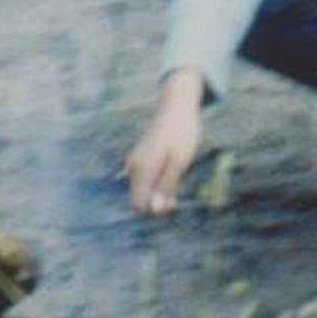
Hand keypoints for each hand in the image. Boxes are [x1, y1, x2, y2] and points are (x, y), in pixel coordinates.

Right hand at [125, 70, 204, 217]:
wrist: (177, 106)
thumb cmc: (181, 134)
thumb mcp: (179, 163)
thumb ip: (165, 187)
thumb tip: (154, 210)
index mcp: (142, 169)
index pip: (138, 204)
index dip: (155, 211)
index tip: (174, 204)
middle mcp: (134, 166)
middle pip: (138, 199)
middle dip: (155, 205)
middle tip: (177, 199)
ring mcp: (136, 161)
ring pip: (141, 189)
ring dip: (157, 194)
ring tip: (176, 185)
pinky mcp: (141, 157)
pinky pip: (144, 179)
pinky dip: (156, 184)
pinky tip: (171, 175)